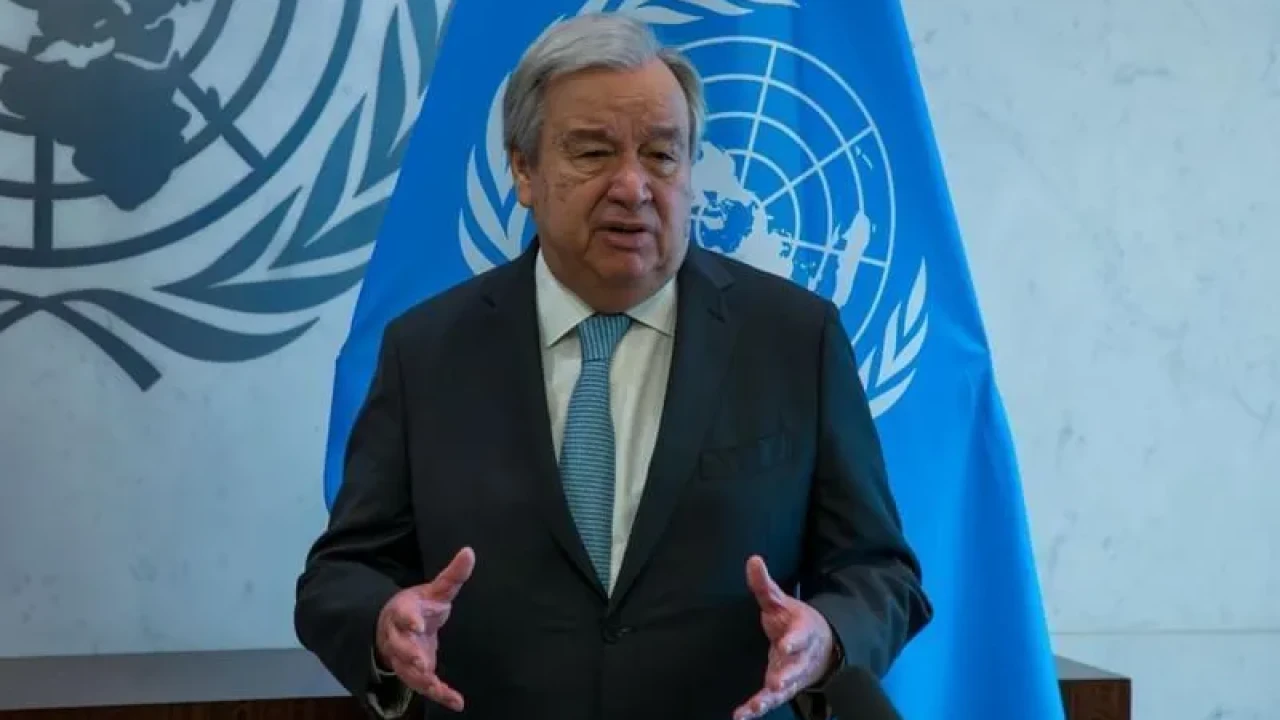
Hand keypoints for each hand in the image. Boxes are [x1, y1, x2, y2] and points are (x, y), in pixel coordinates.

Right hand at [375, 547, 474, 710]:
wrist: (394, 629)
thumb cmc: (417, 608)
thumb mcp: (434, 590)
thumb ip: (452, 575)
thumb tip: (470, 551)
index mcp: (403, 613)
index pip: (403, 615)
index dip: (409, 619)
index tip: (417, 624)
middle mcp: (399, 638)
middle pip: (400, 647)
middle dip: (409, 654)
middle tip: (420, 660)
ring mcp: (403, 659)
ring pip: (408, 671)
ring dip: (421, 679)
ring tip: (435, 686)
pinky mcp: (414, 674)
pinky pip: (425, 687)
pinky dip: (440, 695)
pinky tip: (457, 702)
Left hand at [733, 555, 835, 719]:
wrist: (821, 648)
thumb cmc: (796, 621)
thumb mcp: (782, 602)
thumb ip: (765, 585)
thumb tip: (752, 559)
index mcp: (802, 633)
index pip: (800, 636)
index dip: (793, 640)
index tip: (785, 644)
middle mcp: (800, 658)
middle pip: (794, 669)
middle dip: (785, 677)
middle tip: (775, 684)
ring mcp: (793, 676)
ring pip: (783, 689)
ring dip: (768, 699)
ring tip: (754, 708)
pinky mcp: (783, 689)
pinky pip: (770, 701)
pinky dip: (756, 709)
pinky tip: (740, 716)